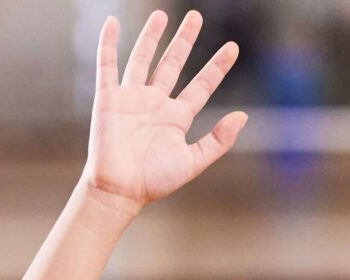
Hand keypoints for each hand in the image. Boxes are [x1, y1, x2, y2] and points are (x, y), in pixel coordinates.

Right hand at [83, 10, 246, 213]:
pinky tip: (112, 23)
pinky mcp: (108, 99)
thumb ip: (218, 141)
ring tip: (161, 14)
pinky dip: (108, 44)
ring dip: (151, 37)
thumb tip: (243, 116)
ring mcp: (131, 99)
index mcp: (176, 118)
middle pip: (172, 64)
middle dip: (184, 41)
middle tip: (195, 17)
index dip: (217, 67)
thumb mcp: (192, 162)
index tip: (233, 48)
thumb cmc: (153, 183)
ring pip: (143, 59)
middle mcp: (155, 104)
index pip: (201, 86)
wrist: (118, 191)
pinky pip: (107, 65)